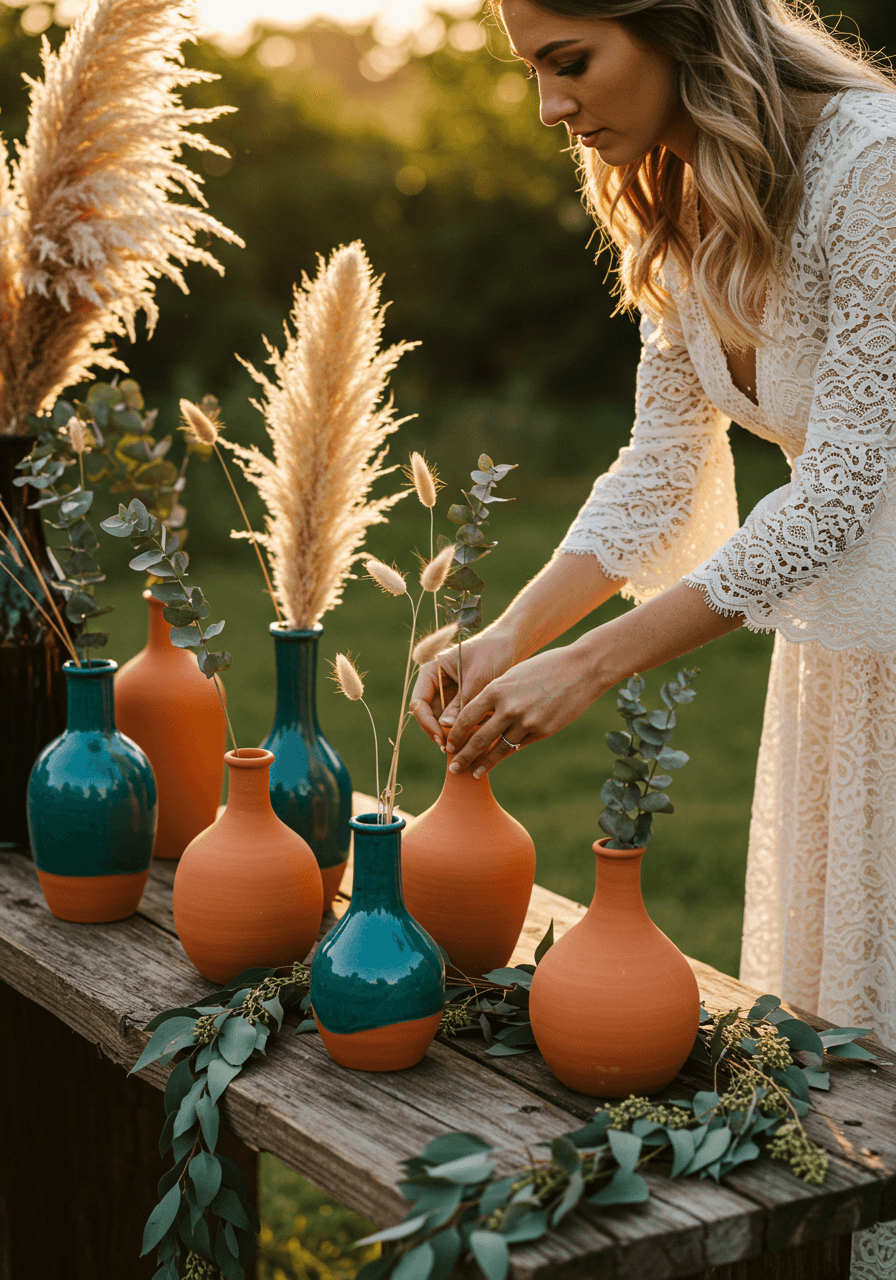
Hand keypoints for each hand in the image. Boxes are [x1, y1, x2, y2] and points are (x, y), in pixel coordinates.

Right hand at [410, 628, 518, 748]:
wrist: (511, 646)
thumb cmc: (492, 654)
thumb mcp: (476, 679)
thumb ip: (461, 703)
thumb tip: (445, 727)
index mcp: (431, 672)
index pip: (419, 703)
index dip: (427, 722)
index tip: (441, 738)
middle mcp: (436, 684)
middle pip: (429, 716)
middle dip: (440, 732)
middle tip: (453, 749)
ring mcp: (448, 693)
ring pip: (443, 721)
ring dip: (453, 733)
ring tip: (468, 745)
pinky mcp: (462, 701)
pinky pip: (458, 720)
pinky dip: (466, 729)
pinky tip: (477, 738)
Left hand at [444, 642, 599, 776]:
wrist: (581, 670)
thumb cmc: (544, 668)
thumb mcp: (513, 677)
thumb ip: (495, 697)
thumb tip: (479, 718)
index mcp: (496, 690)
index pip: (466, 717)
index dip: (455, 734)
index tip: (448, 745)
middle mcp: (508, 708)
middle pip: (478, 738)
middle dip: (463, 756)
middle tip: (453, 767)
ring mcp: (526, 722)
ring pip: (498, 748)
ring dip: (484, 763)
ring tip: (473, 773)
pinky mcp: (542, 731)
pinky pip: (519, 746)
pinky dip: (505, 754)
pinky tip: (497, 761)